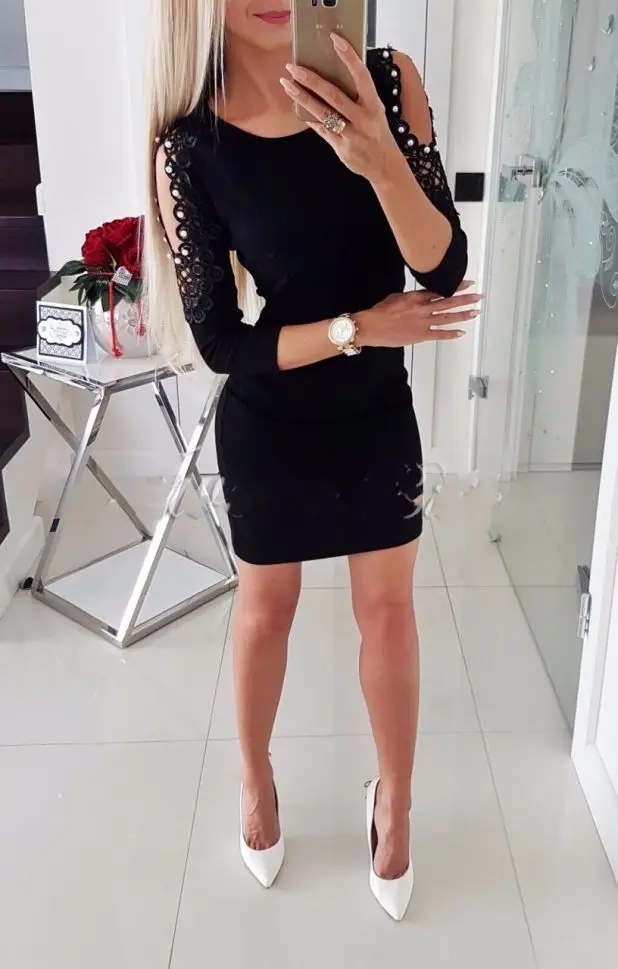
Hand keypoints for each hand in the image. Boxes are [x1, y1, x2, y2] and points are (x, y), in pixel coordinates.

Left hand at [280, 34, 399, 182]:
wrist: (385, 165)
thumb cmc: (377, 132)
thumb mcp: (375, 110)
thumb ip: (359, 96)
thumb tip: (334, 75)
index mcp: (373, 104)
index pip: (362, 76)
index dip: (349, 57)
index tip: (335, 40)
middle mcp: (363, 118)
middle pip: (334, 96)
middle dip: (312, 80)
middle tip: (294, 68)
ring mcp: (352, 135)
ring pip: (323, 114)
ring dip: (303, 98)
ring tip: (288, 85)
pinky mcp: (342, 148)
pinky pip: (322, 130)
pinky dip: (309, 118)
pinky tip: (297, 107)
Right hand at [357, 283, 481, 347]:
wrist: (371, 326)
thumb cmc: (380, 312)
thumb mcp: (397, 297)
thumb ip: (412, 297)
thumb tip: (421, 297)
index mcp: (417, 297)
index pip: (441, 290)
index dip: (456, 287)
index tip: (467, 284)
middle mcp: (423, 308)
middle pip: (449, 302)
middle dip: (465, 299)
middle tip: (478, 297)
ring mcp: (423, 322)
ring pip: (448, 317)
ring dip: (463, 314)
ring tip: (475, 312)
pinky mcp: (420, 335)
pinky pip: (439, 334)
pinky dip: (451, 334)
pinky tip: (461, 332)